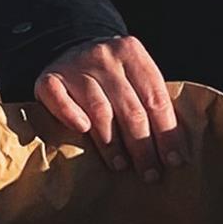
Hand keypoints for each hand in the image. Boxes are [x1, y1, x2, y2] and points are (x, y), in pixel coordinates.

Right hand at [32, 33, 182, 172]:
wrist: (67, 49)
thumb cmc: (110, 74)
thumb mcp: (133, 75)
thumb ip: (149, 100)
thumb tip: (174, 151)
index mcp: (132, 53)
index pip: (156, 98)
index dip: (167, 133)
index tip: (174, 161)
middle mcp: (105, 56)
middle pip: (130, 108)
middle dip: (143, 146)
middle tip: (150, 174)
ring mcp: (75, 66)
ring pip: (99, 109)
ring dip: (112, 143)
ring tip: (121, 166)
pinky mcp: (49, 78)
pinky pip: (59, 99)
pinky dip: (71, 115)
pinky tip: (82, 130)